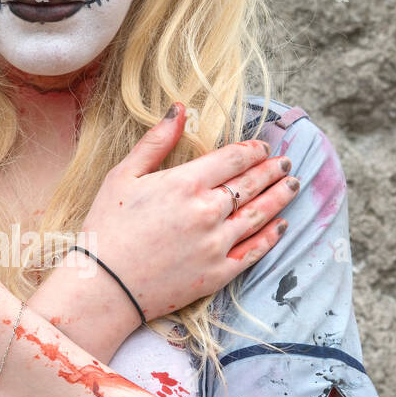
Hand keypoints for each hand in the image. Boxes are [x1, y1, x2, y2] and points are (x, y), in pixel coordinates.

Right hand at [80, 104, 298, 320]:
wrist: (103, 287)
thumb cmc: (107, 228)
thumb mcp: (123, 176)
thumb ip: (155, 142)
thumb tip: (179, 109)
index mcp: (185, 183)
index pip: (233, 159)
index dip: (252, 150)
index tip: (263, 147)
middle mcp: (207, 211)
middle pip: (251, 184)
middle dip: (272, 170)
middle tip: (287, 162)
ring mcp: (216, 244)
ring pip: (259, 215)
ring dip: (279, 197)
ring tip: (292, 185)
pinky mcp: (217, 274)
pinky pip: (253, 252)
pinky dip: (271, 237)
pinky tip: (281, 226)